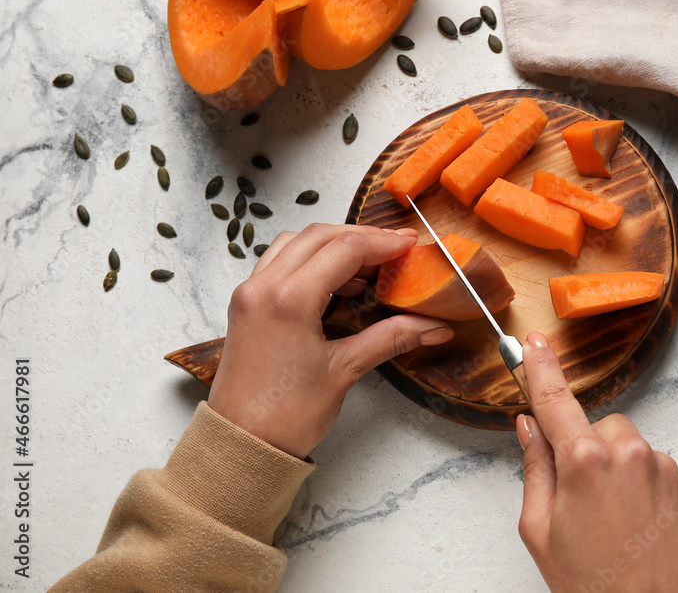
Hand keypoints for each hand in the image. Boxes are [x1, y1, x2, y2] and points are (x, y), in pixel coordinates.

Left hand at [208, 224, 454, 457]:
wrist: (241, 445)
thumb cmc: (285, 415)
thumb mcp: (346, 371)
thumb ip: (392, 338)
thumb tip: (433, 326)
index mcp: (289, 299)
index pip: (345, 248)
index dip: (383, 243)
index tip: (410, 245)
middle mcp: (264, 287)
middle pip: (320, 236)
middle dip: (362, 238)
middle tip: (397, 249)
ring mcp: (250, 293)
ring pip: (297, 243)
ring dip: (334, 244)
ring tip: (369, 265)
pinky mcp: (246, 304)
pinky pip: (280, 262)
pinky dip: (311, 259)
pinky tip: (337, 281)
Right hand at [516, 332, 677, 592]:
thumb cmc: (593, 585)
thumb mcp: (540, 530)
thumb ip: (535, 468)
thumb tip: (529, 429)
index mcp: (584, 461)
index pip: (555, 400)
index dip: (540, 368)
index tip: (534, 343)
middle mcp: (629, 454)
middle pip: (597, 428)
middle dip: (586, 451)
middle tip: (581, 499)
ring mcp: (664, 468)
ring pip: (630, 448)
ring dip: (619, 470)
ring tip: (614, 520)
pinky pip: (657, 469)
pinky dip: (646, 488)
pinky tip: (638, 524)